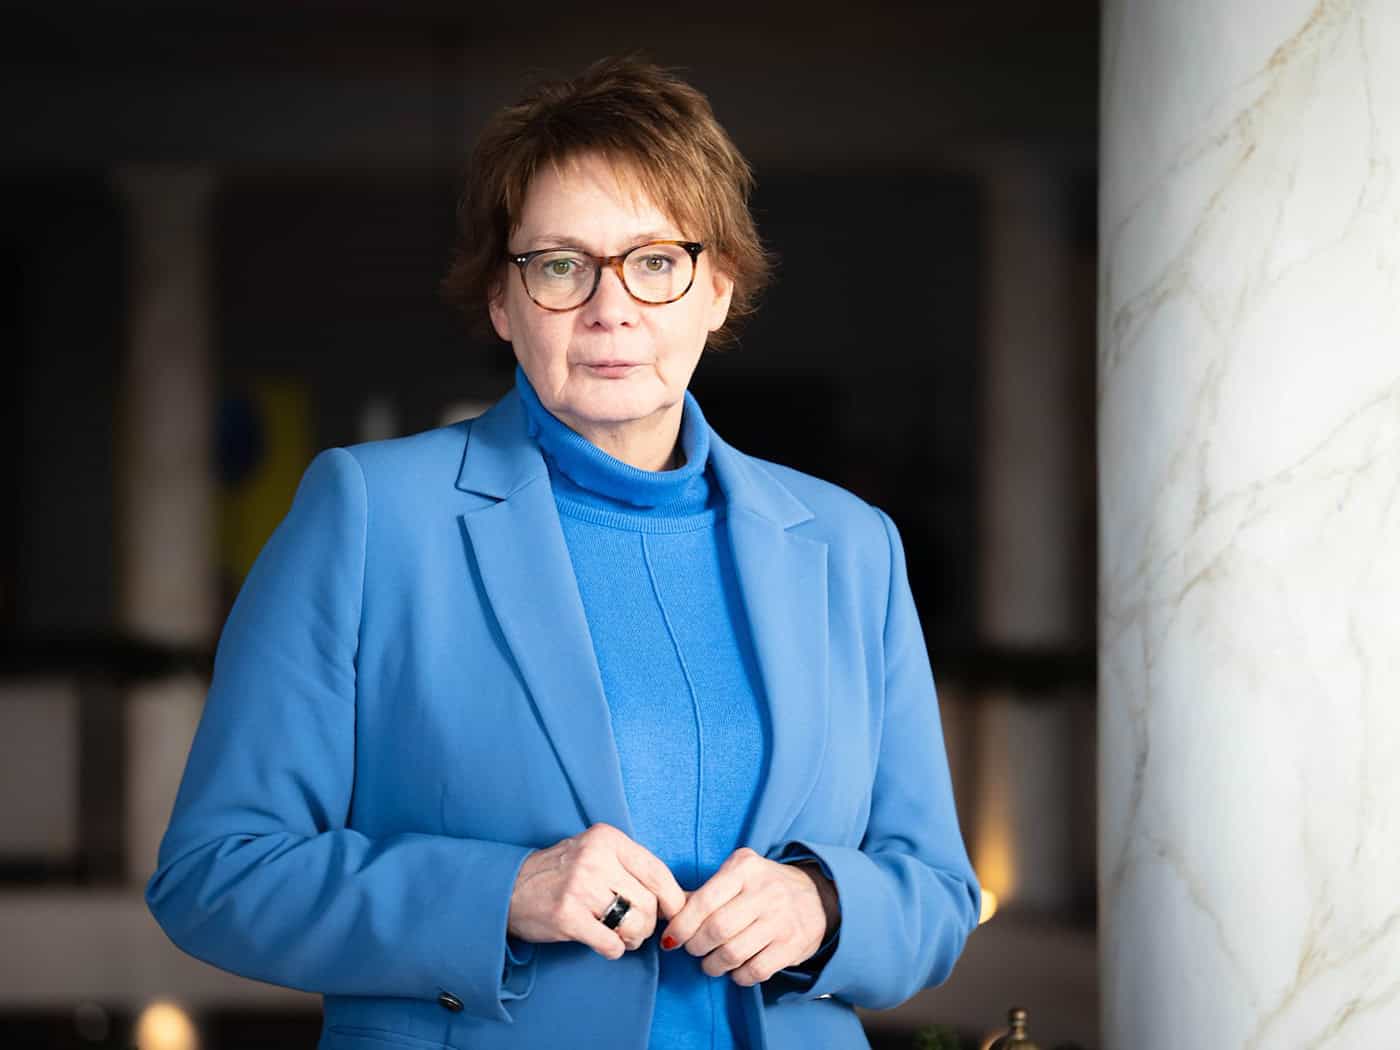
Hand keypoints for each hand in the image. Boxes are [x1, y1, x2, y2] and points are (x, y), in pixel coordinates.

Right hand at [507, 823, 686, 959]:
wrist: (509, 889)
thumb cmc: (562, 874)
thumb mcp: (598, 855)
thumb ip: (634, 870)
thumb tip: (683, 898)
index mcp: (607, 838)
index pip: (657, 872)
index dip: (673, 898)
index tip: (675, 913)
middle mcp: (595, 858)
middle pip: (649, 902)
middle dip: (649, 923)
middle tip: (635, 928)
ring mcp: (580, 887)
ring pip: (635, 924)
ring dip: (633, 938)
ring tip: (621, 935)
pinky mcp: (567, 916)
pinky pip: (612, 944)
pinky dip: (614, 949)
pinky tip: (602, 942)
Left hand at [659, 847, 839, 985]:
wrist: (818, 897)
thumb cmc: (763, 887)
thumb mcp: (736, 876)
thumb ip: (702, 892)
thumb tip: (665, 910)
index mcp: (745, 868)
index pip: (704, 900)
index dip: (682, 925)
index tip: (671, 939)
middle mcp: (765, 891)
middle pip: (716, 929)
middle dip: (696, 946)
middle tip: (693, 949)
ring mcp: (781, 919)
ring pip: (733, 953)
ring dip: (713, 965)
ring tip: (710, 963)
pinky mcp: (792, 945)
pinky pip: (755, 971)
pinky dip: (738, 976)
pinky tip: (735, 970)